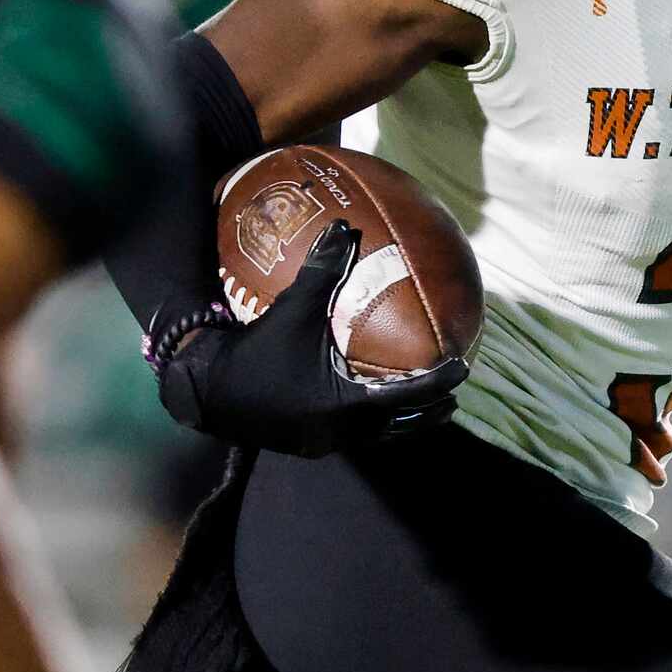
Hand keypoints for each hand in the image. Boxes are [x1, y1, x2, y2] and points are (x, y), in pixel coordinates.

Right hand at [153, 221, 467, 455]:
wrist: (207, 391)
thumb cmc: (255, 350)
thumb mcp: (292, 309)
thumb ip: (323, 271)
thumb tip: (345, 226)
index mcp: (347, 402)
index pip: (409, 395)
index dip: (439, 382)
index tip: (463, 367)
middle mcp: (342, 430)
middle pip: (402, 426)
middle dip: (431, 410)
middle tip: (454, 392)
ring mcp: (325, 443)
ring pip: (380, 436)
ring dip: (403, 420)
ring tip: (424, 405)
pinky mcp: (309, 445)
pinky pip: (354, 435)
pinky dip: (373, 422)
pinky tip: (371, 405)